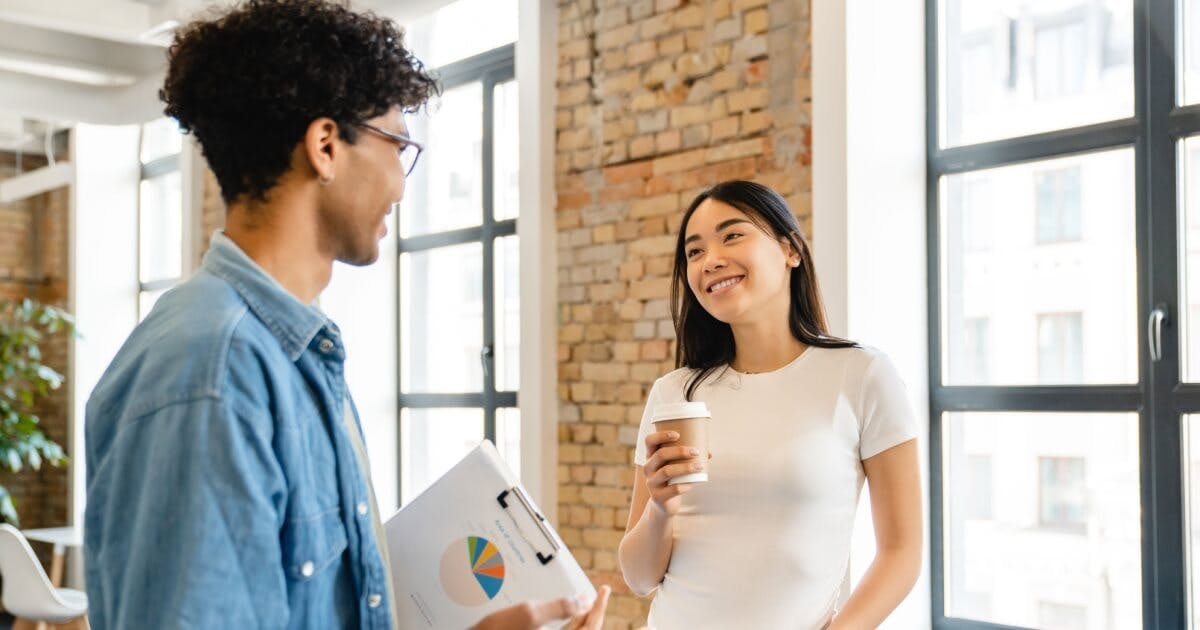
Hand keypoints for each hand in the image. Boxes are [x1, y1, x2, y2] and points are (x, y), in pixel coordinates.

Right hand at [470, 585, 610, 629]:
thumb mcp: (530, 613)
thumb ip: (561, 607)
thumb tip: (585, 599)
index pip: (589, 627)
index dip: (599, 607)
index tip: (603, 591)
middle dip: (593, 613)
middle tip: (598, 595)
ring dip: (582, 619)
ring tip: (585, 602)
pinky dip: (570, 624)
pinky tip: (567, 614)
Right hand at [641, 430, 704, 516]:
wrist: (663, 504)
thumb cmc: (672, 479)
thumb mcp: (675, 466)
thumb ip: (688, 458)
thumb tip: (709, 452)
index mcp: (650, 457)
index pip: (649, 441)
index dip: (661, 435)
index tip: (677, 434)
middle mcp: (648, 468)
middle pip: (660, 455)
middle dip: (680, 451)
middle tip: (696, 451)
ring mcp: (651, 483)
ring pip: (666, 471)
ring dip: (685, 467)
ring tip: (700, 466)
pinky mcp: (658, 496)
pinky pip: (673, 489)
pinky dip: (685, 485)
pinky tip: (694, 483)